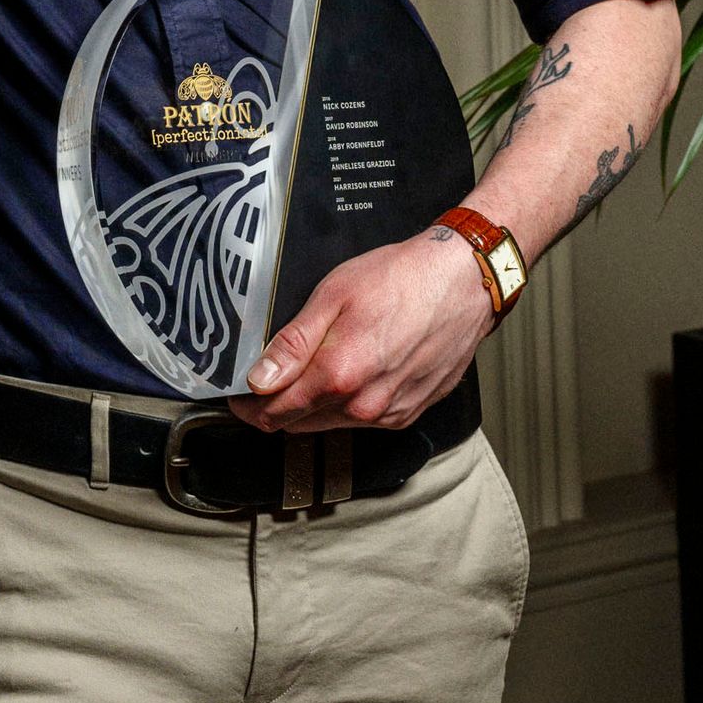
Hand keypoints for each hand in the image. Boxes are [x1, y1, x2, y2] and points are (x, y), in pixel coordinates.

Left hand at [228, 229, 495, 434]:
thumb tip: (259, 380)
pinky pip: (362, 420)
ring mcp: (389, 414)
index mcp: (340, 375)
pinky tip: (350, 372)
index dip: (248, 405)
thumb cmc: (402, 279)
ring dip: (312, 406)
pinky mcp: (409, 413)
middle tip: (267, 377)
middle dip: (276, 406)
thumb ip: (293, 343)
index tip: (238, 392)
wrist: (465, 281)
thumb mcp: (333, 295)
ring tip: (313, 367)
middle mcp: (365, 405)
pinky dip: (346, 404)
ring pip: (330, 423)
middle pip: (299, 424)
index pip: (275, 412)